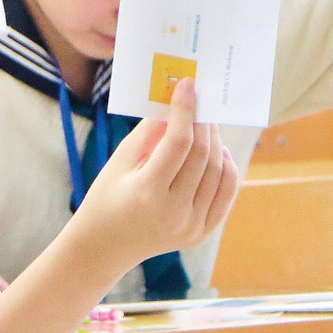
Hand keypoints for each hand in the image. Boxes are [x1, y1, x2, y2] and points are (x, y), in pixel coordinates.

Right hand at [64, 79, 238, 279]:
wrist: (105, 246)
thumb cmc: (106, 197)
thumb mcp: (119, 162)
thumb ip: (148, 133)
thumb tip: (175, 105)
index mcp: (147, 192)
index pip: (178, 143)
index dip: (185, 110)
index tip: (187, 86)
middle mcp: (174, 212)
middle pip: (202, 156)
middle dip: (203, 123)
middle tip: (199, 103)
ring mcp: (191, 226)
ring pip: (219, 173)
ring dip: (217, 143)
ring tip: (206, 127)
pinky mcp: (202, 232)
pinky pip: (226, 194)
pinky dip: (227, 169)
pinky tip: (217, 153)